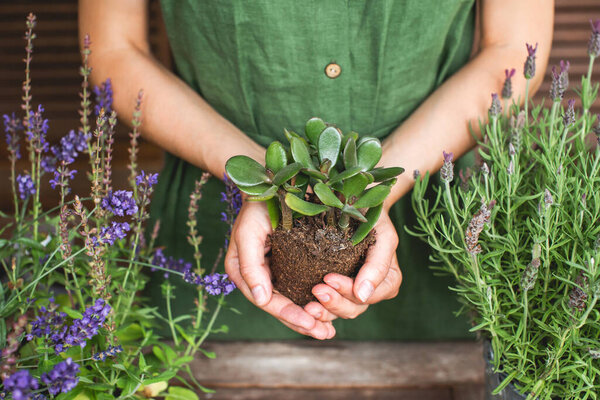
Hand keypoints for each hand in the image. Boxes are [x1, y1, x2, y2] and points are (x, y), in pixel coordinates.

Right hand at [224, 199, 335, 339]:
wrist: (270, 183)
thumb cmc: (257, 205)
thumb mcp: (249, 231)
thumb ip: (251, 265)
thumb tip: (261, 298)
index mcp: (244, 272)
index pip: (267, 301)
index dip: (288, 314)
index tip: (310, 323)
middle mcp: (259, 276)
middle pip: (281, 307)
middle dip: (302, 322)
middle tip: (325, 334)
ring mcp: (275, 272)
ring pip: (293, 302)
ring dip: (311, 317)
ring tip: (329, 330)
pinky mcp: (291, 265)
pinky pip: (302, 289)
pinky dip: (315, 301)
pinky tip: (331, 311)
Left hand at [304, 210, 401, 320]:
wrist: (354, 205)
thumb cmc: (373, 218)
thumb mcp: (383, 235)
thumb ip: (378, 265)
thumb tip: (363, 295)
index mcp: (387, 281)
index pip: (366, 296)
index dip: (347, 291)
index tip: (328, 277)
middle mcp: (371, 291)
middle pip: (353, 308)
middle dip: (334, 303)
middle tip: (316, 290)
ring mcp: (352, 292)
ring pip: (339, 312)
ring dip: (323, 311)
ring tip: (307, 305)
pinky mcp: (334, 290)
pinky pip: (326, 307)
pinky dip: (316, 310)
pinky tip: (303, 307)